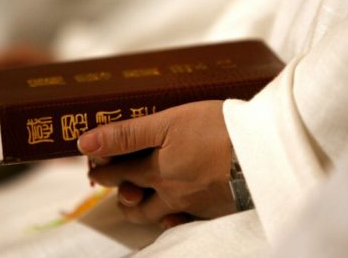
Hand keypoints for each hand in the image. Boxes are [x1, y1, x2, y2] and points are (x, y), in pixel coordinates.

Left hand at [78, 100, 235, 224]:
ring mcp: (191, 205)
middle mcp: (169, 192)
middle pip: (133, 200)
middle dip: (118, 191)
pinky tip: (169, 214)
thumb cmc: (215, 129)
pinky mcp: (212, 210)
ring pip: (155, 215)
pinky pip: (184, 224)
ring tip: (136, 197)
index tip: (95, 165)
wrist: (262, 150)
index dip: (101, 169)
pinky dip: (171, 221)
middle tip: (114, 182)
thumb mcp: (167, 122)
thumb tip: (85, 142)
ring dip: (140, 208)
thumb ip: (127, 134)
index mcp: (155, 170)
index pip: (117, 173)